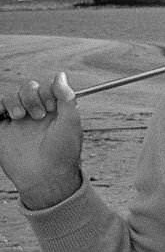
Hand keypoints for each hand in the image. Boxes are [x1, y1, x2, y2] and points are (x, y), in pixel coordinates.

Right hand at [0, 73, 83, 208]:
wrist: (44, 177)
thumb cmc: (63, 152)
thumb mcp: (71, 121)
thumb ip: (66, 96)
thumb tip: (59, 74)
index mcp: (55, 110)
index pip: (46, 88)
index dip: (47, 91)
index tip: (51, 106)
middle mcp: (36, 113)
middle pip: (28, 88)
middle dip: (31, 95)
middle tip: (38, 114)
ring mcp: (18, 121)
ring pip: (11, 96)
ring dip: (15, 100)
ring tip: (20, 116)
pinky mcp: (2, 130)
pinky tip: (7, 114)